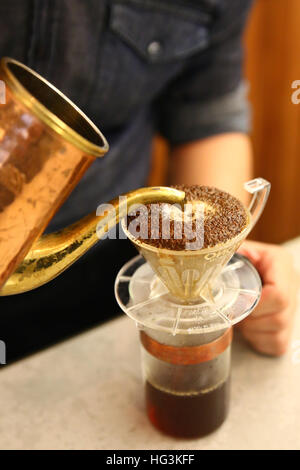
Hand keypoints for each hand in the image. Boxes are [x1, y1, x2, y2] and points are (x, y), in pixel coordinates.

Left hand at [236, 240, 299, 355]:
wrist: (243, 270)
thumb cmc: (236, 260)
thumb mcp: (234, 250)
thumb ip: (233, 251)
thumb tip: (230, 255)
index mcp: (280, 263)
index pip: (278, 294)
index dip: (256, 305)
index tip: (239, 304)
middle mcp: (292, 284)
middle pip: (279, 317)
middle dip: (251, 320)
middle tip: (235, 313)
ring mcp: (293, 307)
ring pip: (279, 333)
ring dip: (253, 331)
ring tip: (241, 319)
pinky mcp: (288, 327)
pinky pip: (277, 344)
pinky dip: (259, 340)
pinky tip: (249, 328)